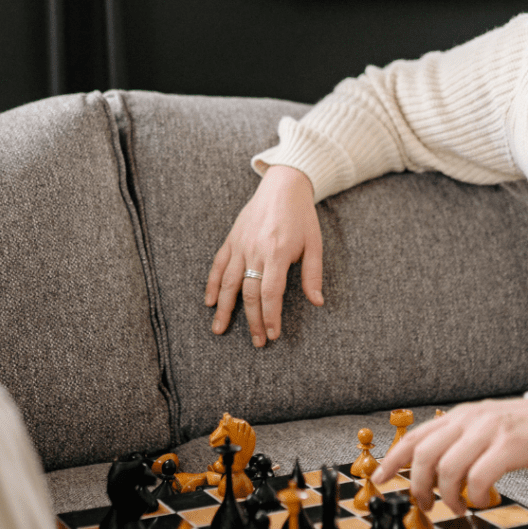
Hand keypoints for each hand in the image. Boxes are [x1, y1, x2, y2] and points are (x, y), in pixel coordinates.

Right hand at [204, 165, 322, 346]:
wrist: (283, 186)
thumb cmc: (302, 217)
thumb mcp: (315, 244)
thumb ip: (313, 274)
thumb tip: (317, 302)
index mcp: (278, 253)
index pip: (271, 293)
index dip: (270, 316)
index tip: (272, 335)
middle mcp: (255, 251)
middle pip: (250, 293)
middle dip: (252, 320)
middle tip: (256, 342)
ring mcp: (240, 245)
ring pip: (228, 283)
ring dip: (224, 309)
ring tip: (219, 330)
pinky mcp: (231, 239)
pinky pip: (218, 265)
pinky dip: (212, 284)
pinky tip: (210, 302)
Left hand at [373, 398, 527, 514]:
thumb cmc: (523, 430)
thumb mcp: (484, 428)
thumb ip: (459, 441)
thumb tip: (429, 469)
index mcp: (461, 416)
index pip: (416, 437)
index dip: (393, 459)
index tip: (379, 478)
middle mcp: (470, 420)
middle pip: (426, 455)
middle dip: (418, 487)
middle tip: (425, 505)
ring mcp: (490, 431)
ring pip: (448, 470)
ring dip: (448, 497)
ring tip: (459, 507)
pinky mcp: (510, 447)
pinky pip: (479, 478)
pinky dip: (475, 496)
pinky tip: (483, 500)